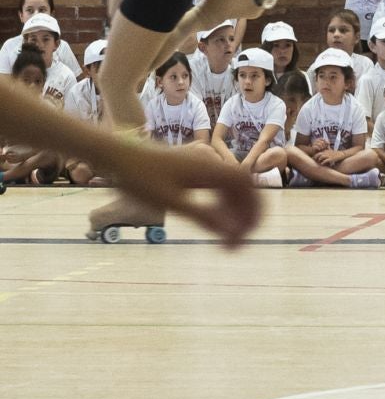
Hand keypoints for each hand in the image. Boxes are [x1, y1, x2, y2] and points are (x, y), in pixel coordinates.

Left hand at [107, 140, 260, 248]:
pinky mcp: (192, 169)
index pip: (246, 186)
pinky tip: (213, 220)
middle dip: (245, 214)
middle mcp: (211, 163)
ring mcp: (202, 164)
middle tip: (239, 241)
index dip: (253, 209)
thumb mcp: (170, 201)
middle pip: (242, 187)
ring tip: (227, 235)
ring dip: (233, 210)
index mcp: (210, 168)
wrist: (116, 156)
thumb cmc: (139, 178)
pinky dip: (221, 203)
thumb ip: (202, 216)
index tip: (249, 234)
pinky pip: (217, 186)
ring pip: (230, 187)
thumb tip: (231, 232)